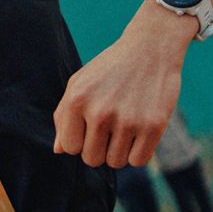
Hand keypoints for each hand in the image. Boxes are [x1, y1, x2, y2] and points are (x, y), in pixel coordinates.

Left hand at [53, 18, 186, 167]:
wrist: (151, 49)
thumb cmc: (110, 69)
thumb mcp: (80, 83)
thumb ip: (63, 116)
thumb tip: (59, 150)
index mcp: (77, 100)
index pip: (70, 147)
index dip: (80, 141)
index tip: (91, 126)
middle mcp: (100, 112)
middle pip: (92, 159)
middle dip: (100, 148)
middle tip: (110, 127)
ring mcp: (128, 120)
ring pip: (115, 162)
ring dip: (120, 150)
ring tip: (125, 126)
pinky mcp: (153, 126)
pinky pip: (138, 161)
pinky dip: (138, 153)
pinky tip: (139, 133)